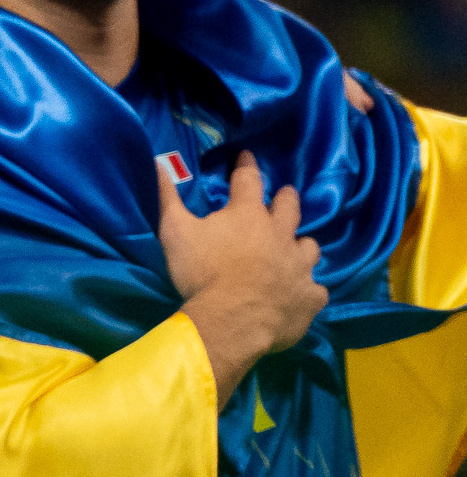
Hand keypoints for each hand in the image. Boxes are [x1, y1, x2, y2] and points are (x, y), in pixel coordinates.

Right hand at [159, 152, 323, 400]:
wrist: (232, 320)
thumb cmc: (202, 273)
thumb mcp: (175, 233)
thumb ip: (168, 199)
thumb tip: (160, 164)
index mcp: (248, 216)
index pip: (248, 180)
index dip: (246, 165)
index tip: (246, 155)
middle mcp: (281, 234)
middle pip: (290, 208)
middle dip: (286, 198)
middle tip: (285, 195)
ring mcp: (300, 266)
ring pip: (309, 247)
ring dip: (301, 245)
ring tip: (295, 249)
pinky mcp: (309, 296)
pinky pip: (315, 289)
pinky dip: (307, 289)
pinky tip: (299, 294)